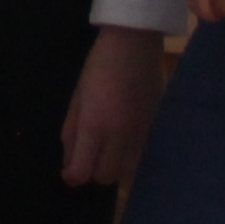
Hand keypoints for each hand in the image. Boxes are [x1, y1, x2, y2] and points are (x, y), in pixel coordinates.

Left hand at [60, 25, 164, 184]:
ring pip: (128, 172)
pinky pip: (142, 157)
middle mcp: (120, 137)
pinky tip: (122, 143)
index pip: (84, 170)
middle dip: (93, 173)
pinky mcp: (156, 130)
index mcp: (95, 126)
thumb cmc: (99, 65)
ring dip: (114, 167)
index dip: (73, 176)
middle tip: (86, 159)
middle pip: (107, 177)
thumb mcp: (77, 97)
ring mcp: (141, 135)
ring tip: (105, 151)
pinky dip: (129, 158)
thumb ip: (72, 130)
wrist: (136, 45)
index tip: (68, 174)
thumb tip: (69, 159)